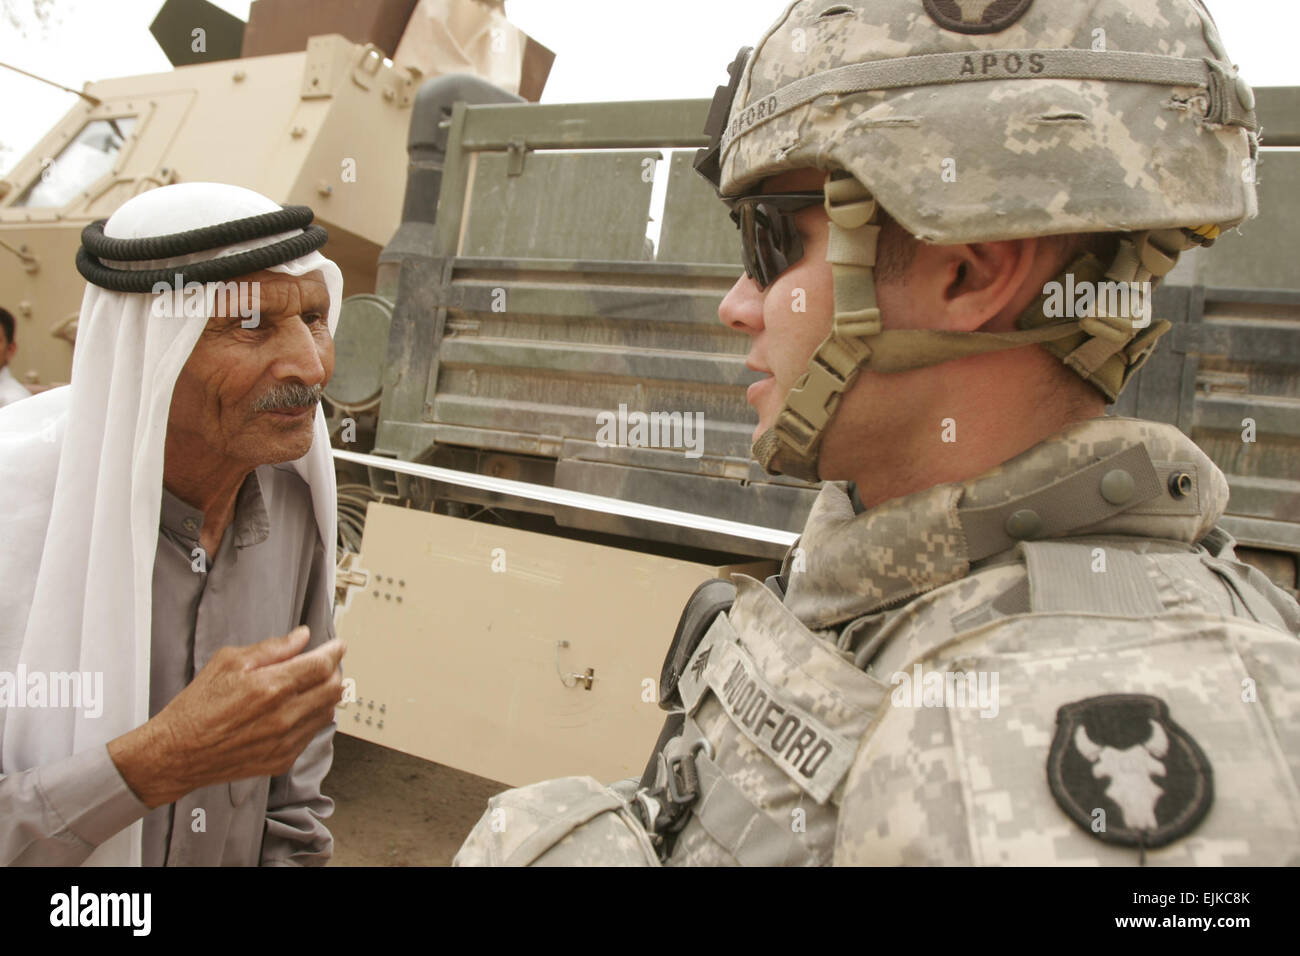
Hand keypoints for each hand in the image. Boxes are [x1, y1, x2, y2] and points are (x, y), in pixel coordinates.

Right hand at [108, 627, 345, 807]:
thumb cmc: (197, 707)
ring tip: (308, 685)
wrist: (178, 753)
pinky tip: (295, 709)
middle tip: (324, 663)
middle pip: (333, 688)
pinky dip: (312, 717)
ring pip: (327, 712)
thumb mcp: (228, 662)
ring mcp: (285, 740)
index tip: (336, 646)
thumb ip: (272, 648)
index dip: (335, 652)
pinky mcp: (283, 759)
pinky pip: (312, 734)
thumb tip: (301, 637)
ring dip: (325, 695)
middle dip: (334, 671)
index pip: (323, 665)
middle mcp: (284, 716)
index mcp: (271, 687)